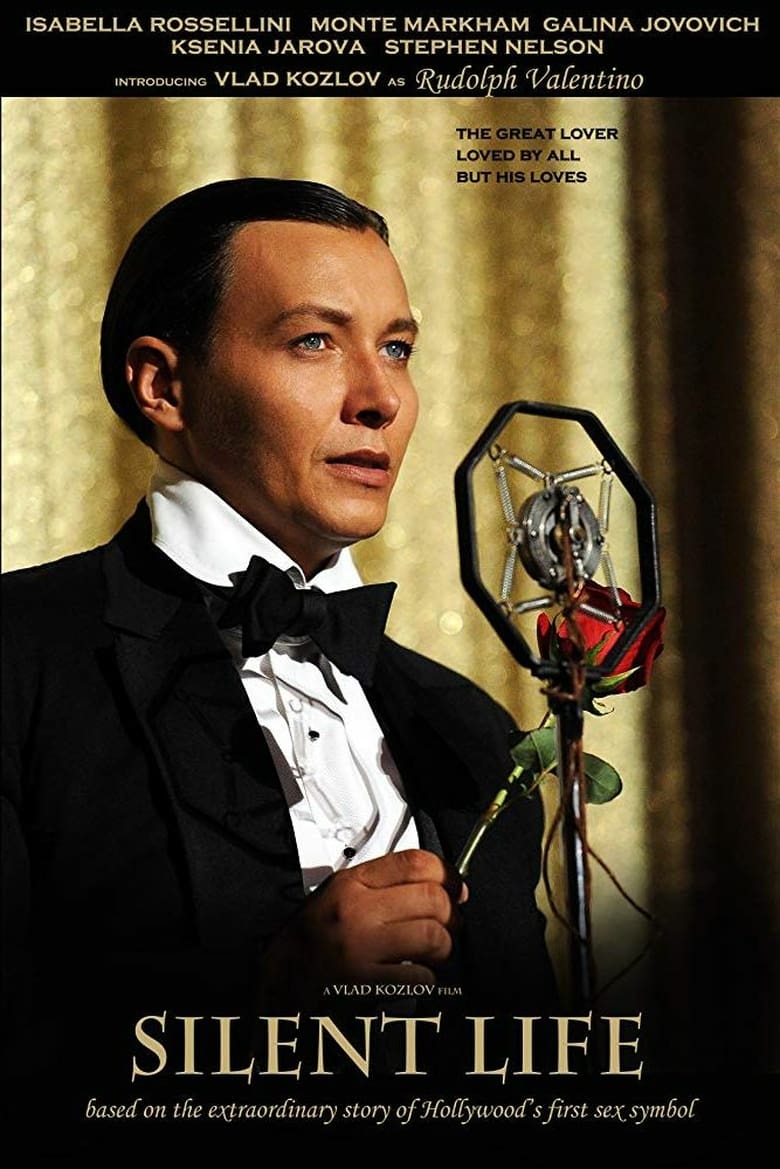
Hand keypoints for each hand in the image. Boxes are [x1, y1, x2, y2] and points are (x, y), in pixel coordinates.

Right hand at [255, 849, 467, 1009]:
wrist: (279, 980)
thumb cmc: (314, 938)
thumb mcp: (340, 895)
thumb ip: (383, 885)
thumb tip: (441, 885)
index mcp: (351, 884)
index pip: (414, 862)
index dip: (448, 874)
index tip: (458, 887)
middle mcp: (357, 911)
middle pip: (432, 899)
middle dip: (452, 914)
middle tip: (451, 925)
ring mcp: (361, 948)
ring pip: (433, 937)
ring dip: (443, 948)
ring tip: (435, 953)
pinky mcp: (365, 985)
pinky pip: (419, 977)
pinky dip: (426, 979)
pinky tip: (415, 977)